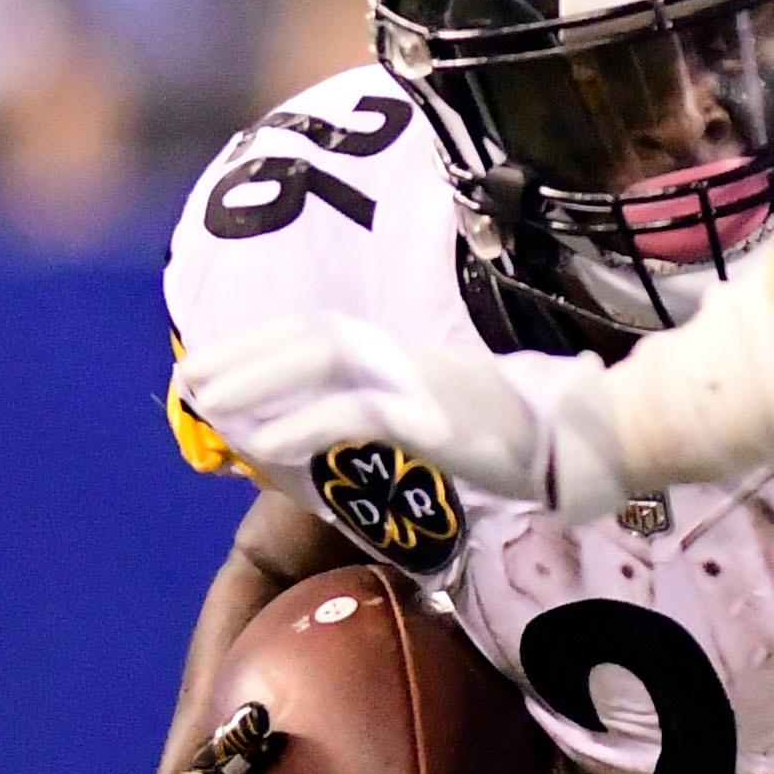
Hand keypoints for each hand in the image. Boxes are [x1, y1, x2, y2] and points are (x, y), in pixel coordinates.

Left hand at [179, 313, 624, 513]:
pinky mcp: (435, 417)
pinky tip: (273, 444)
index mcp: (406, 351)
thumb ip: (395, 411)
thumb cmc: (521, 431)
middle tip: (187, 381)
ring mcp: (421, 381)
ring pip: (324, 364)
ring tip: (211, 404)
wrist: (587, 436)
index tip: (209, 362)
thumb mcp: (446, 412)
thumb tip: (337, 428)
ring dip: (261, 381)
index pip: (319, 329)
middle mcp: (407, 355)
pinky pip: (360, 414)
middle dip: (243, 354)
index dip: (258, 342)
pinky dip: (310, 424)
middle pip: (310, 336)